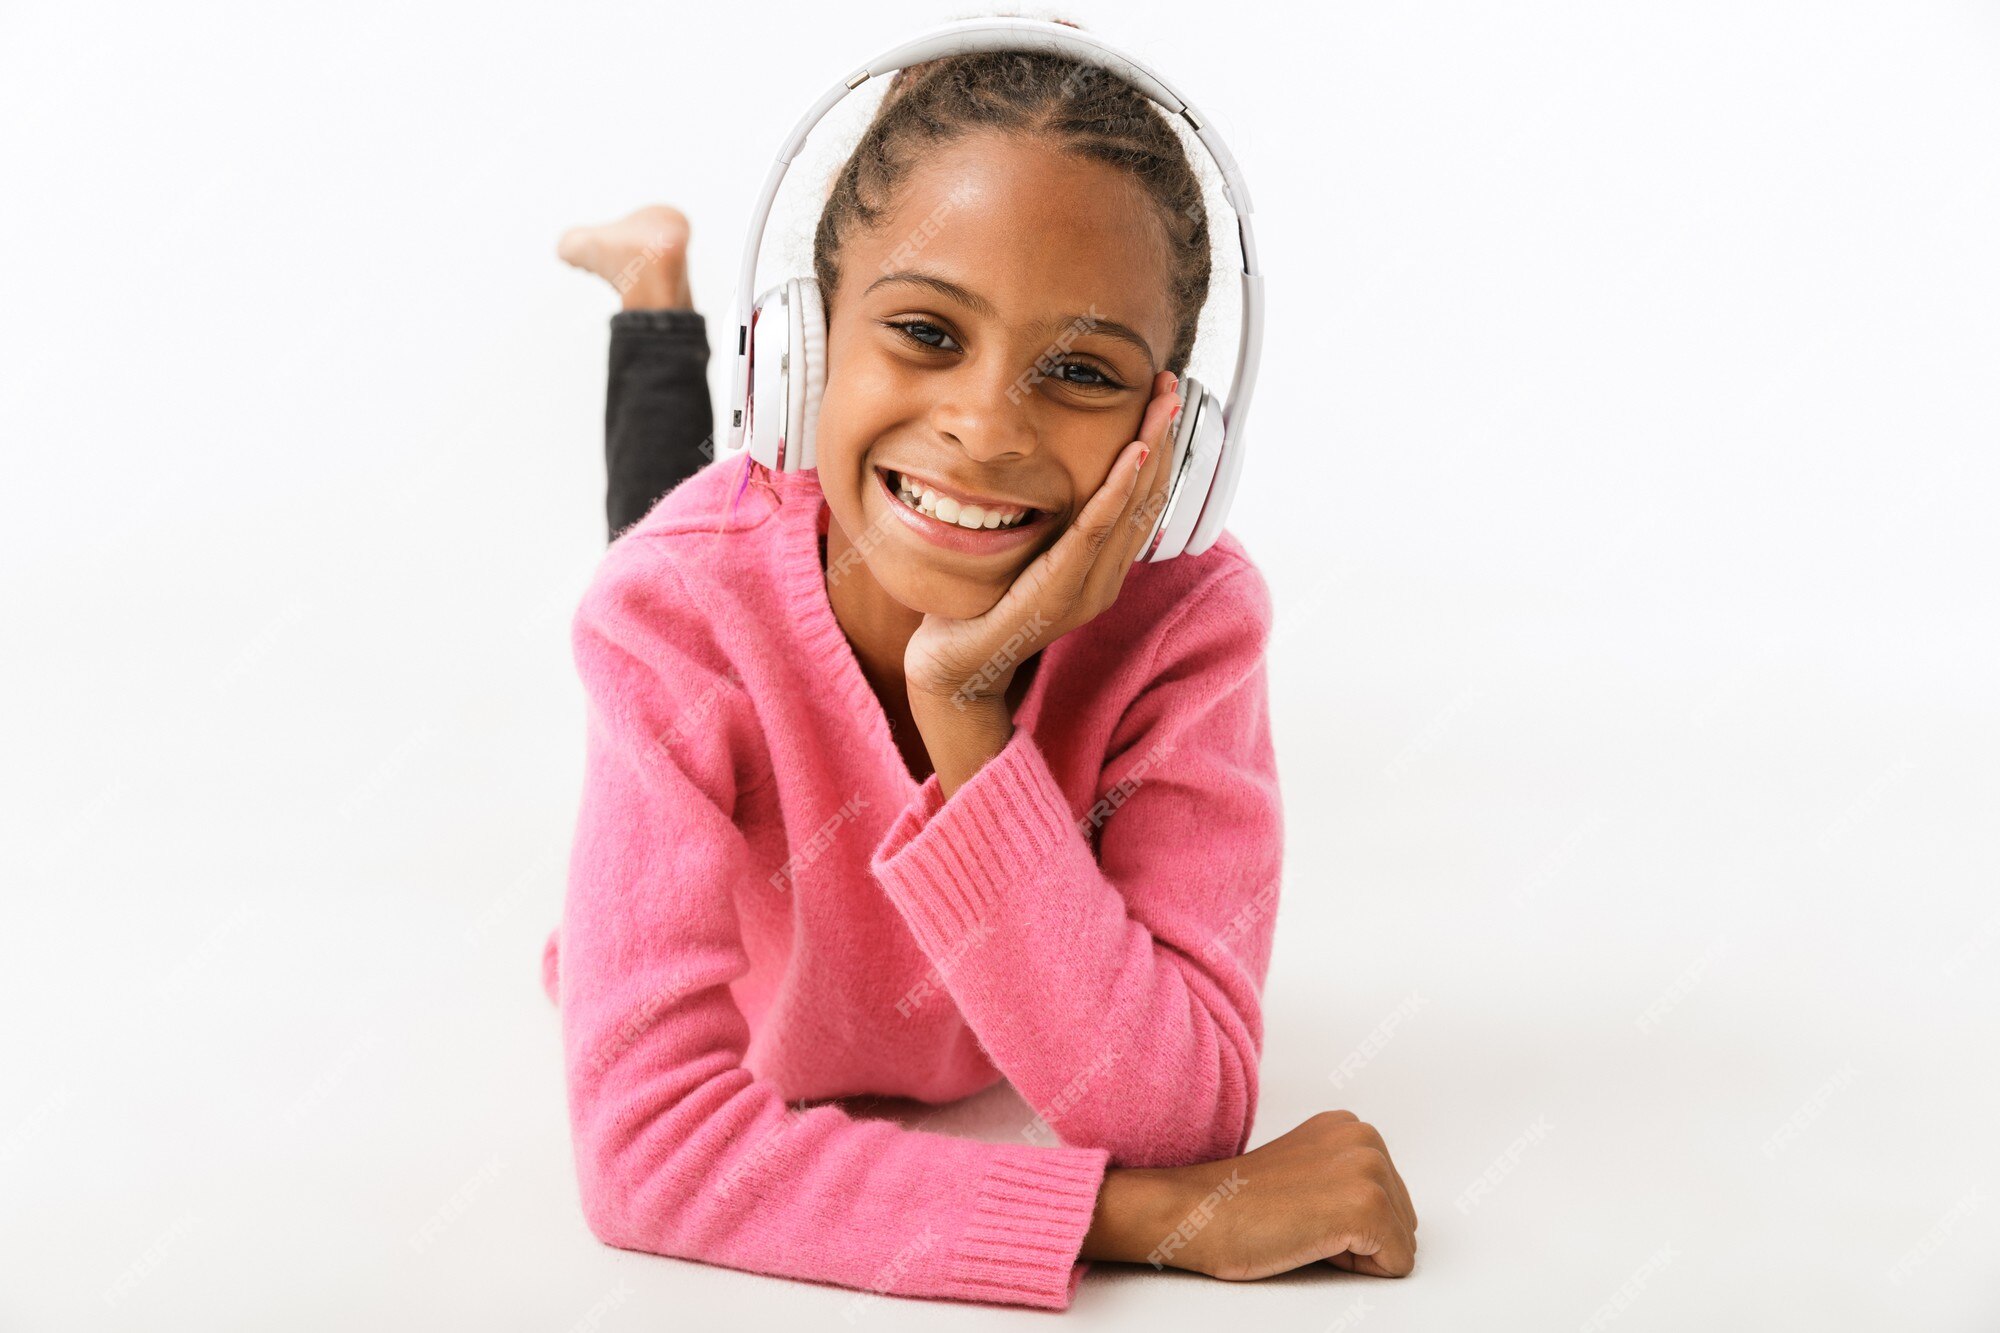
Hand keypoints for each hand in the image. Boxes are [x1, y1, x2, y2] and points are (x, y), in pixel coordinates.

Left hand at [903, 369, 1183, 710]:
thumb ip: (1046, 527)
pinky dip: (1115, 491)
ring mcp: (1086, 590)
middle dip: (1162, 438)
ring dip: (1149, 451)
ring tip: (1162, 406)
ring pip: (1130, 509)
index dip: (1157, 449)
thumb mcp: (1021, 558)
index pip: (1139, 501)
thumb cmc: (980, 612)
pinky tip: (1131, 454)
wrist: (952, 670)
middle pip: (1146, 499)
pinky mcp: (1059, 594)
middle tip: (1171, 385)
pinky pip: (1094, 533)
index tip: (1163, 401)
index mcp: (1100, 570)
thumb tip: (1049, 480)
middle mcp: (1104, 580)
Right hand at [1124, 1111, 1418, 1280]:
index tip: (1301, 1208)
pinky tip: (1313, 1244)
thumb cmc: (1237, 1205)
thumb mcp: (1305, 1168)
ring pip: (1402, 1242)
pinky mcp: (1367, 1207)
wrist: (1198, 1212)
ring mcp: (1368, 1169)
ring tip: (1304, 1229)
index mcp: (1348, 1125)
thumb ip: (1342, 1174)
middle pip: (1402, 1219)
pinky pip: (1398, 1264)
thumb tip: (1382, 1214)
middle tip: (1301, 1222)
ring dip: (1357, 1253)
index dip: (1347, 1221)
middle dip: (1360, 1237)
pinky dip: (1360, 1271)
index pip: (1388, 1198)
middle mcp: (1364, 1137)